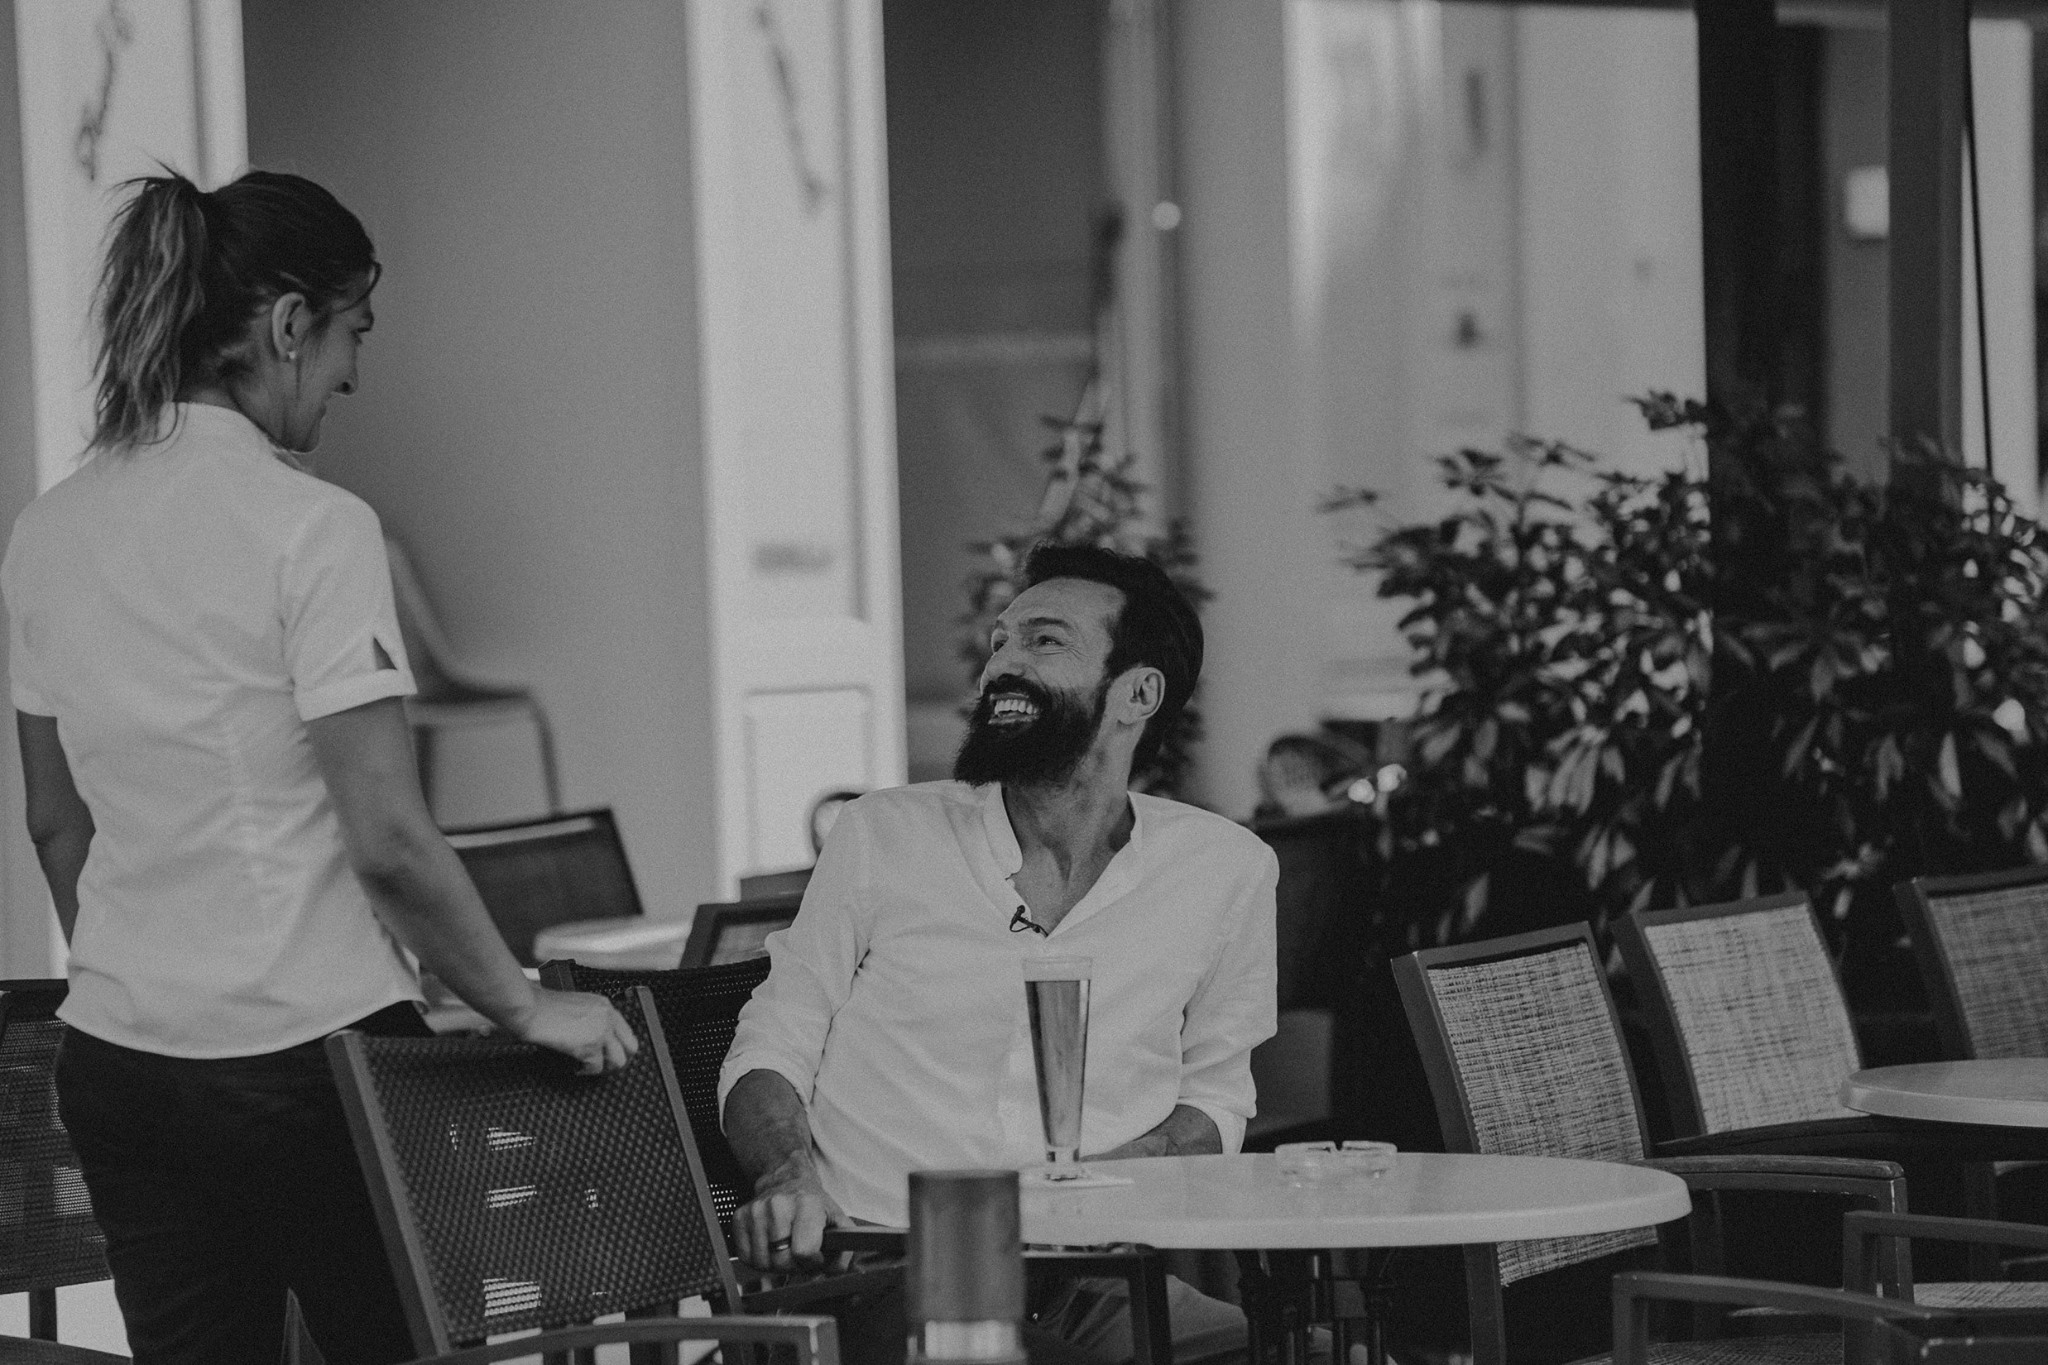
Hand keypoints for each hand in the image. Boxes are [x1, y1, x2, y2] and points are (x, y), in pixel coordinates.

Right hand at [509, 988, 637, 1073]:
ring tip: (590, 1068)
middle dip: (620, 1059)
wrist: (531, 1009)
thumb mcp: (576, 1006)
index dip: (620, 1046)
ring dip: (605, 1068)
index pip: (626, 1030)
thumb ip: (590, 1018)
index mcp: (604, 1005)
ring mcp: (601, 1032)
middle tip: (607, 1066)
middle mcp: (607, 1017)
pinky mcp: (590, 1046)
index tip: (611, 1054)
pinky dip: (585, 1071)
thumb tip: (593, 1037)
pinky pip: (596, 1068)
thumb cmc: (543, 1007)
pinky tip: (575, 1067)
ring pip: (618, 1060)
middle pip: (631, 1046)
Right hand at [733, 1159, 843, 1271]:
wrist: (786, 1180)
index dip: (812, 1260)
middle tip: (799, 1253)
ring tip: (784, 1248)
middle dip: (794, 1264)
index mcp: (807, 1203)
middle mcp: (778, 1204)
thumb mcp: (836, 1220)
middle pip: (782, 1260)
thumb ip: (844, 1249)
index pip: (805, 1251)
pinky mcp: (739, 1217)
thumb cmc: (813, 1204)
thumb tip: (834, 1272)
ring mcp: (756, 1210)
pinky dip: (758, 1259)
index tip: (815, 1253)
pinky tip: (769, 1246)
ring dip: (775, 1264)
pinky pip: (746, 1257)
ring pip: (762, 1263)